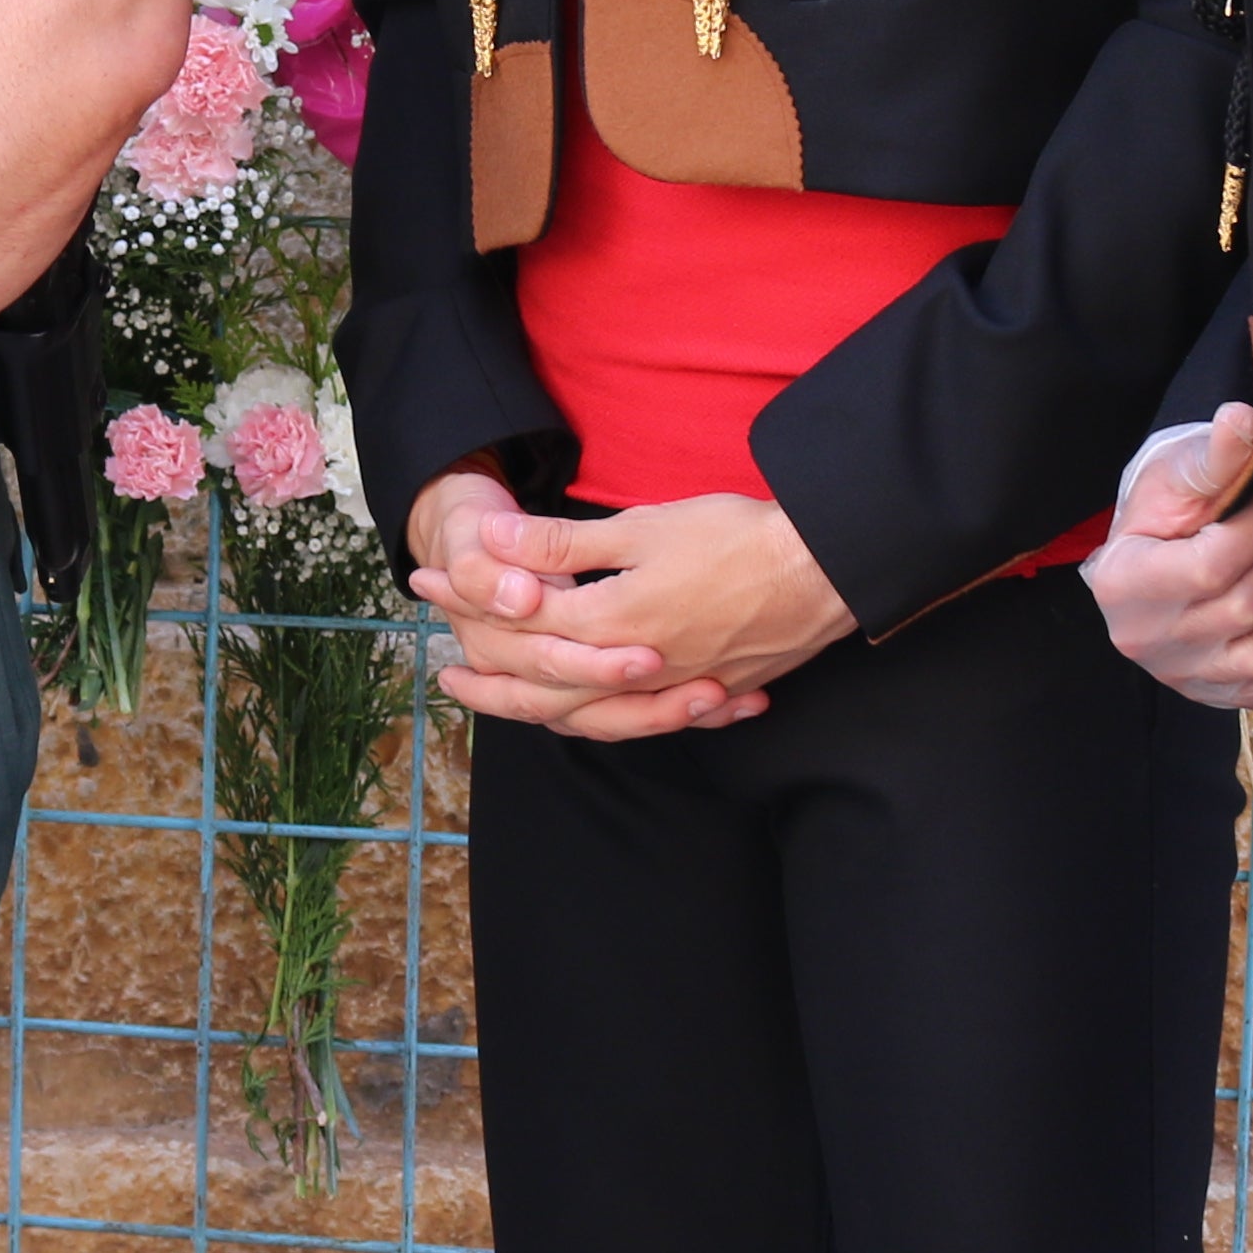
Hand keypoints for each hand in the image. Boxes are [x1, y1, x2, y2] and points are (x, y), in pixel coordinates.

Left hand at [404, 476, 795, 738]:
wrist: (824, 572)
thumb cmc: (736, 539)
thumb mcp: (643, 527)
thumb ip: (564, 542)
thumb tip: (494, 540)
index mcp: (611, 624)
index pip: (518, 617)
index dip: (466, 597)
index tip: (427, 583)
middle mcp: (633, 670)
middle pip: (540, 685)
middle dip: (485, 675)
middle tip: (444, 674)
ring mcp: (669, 690)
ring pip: (586, 717)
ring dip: (534, 710)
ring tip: (500, 703)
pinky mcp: (704, 693)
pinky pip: (637, 724)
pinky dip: (601, 723)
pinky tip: (590, 716)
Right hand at [1083, 405, 1252, 708]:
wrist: (1147, 555)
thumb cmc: (1161, 512)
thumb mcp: (1176, 473)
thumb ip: (1213, 454)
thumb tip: (1244, 421)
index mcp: (1123, 581)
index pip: (1211, 564)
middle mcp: (1144, 639)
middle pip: (1241, 605)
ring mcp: (1178, 674)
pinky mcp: (1211, 695)